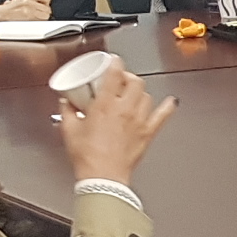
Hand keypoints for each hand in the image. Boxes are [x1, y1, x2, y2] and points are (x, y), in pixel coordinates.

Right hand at [0, 0, 55, 22]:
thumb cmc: (7, 10)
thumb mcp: (19, 0)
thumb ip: (32, 1)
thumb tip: (43, 4)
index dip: (46, 4)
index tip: (43, 7)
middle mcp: (29, 2)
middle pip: (48, 9)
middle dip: (44, 13)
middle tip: (37, 15)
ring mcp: (28, 11)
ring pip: (45, 16)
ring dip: (41, 19)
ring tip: (33, 20)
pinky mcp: (27, 19)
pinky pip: (40, 22)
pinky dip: (38, 24)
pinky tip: (31, 23)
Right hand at [59, 61, 174, 184]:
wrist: (103, 176)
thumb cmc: (87, 156)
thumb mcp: (69, 129)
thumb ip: (67, 111)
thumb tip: (65, 102)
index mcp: (105, 104)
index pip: (115, 74)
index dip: (116, 63)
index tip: (113, 60)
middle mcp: (125, 109)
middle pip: (135, 82)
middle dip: (128, 77)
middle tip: (120, 79)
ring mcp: (139, 120)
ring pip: (146, 96)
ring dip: (140, 91)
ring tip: (132, 93)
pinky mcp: (147, 133)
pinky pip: (163, 116)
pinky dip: (168, 107)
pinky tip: (171, 101)